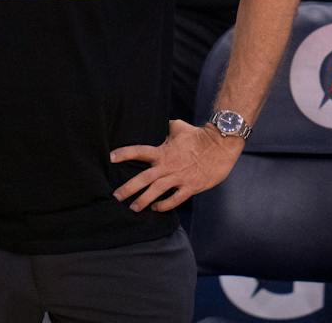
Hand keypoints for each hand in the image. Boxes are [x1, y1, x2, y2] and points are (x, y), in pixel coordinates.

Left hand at [110, 120, 242, 212]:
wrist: (220, 145)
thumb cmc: (198, 135)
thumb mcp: (178, 127)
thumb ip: (166, 128)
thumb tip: (160, 123)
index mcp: (163, 151)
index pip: (139, 152)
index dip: (124, 154)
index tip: (111, 157)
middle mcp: (168, 166)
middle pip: (144, 178)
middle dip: (129, 188)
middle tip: (116, 196)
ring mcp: (179, 177)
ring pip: (157, 191)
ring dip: (144, 200)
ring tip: (133, 208)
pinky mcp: (191, 187)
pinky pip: (175, 199)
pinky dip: (165, 205)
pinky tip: (157, 208)